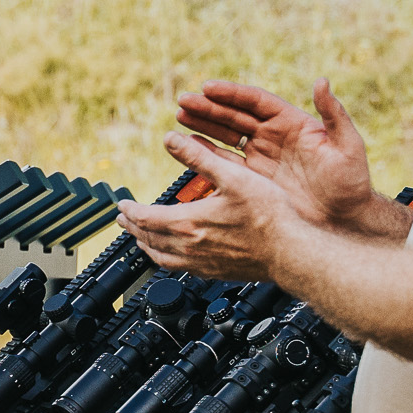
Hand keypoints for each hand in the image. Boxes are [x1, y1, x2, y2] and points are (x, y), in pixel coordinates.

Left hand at [116, 133, 296, 281]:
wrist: (291, 252)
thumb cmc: (268, 216)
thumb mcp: (231, 175)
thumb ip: (198, 157)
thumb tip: (171, 139)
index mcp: (188, 223)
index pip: (146, 218)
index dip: (130, 211)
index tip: (122, 205)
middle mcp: (189, 248)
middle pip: (149, 240)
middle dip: (133, 228)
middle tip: (123, 221)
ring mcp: (201, 264)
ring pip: (161, 258)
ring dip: (147, 246)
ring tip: (142, 239)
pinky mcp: (215, 273)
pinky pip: (179, 268)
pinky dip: (167, 259)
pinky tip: (174, 255)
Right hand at [176, 79, 378, 232]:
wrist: (345, 222)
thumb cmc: (351, 184)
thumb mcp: (348, 146)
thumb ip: (334, 115)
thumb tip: (322, 82)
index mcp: (292, 123)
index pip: (256, 102)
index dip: (232, 93)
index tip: (208, 88)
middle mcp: (273, 137)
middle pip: (235, 116)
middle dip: (209, 107)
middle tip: (184, 101)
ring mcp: (262, 158)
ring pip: (225, 136)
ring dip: (203, 125)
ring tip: (181, 115)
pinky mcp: (254, 181)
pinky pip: (225, 163)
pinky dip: (206, 153)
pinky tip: (188, 145)